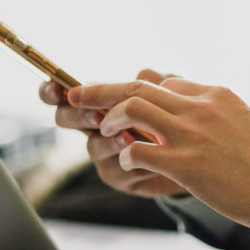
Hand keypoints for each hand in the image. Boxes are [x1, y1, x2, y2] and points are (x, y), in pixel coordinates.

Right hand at [41, 69, 187, 197]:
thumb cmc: (180, 115)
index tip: (56, 89)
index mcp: (100, 100)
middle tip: (98, 116)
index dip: (52, 90)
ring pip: (93, 146)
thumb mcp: (175, 91)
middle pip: (66, 118)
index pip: (64, 93)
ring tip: (129, 137)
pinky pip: (116, 170)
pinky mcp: (120, 175)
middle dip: (78, 116)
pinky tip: (151, 158)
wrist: (198, 153)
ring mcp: (105, 152)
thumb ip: (161, 80)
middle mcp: (95, 126)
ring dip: (109, 141)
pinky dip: (132, 162)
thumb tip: (145, 73)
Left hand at [70, 78, 249, 232]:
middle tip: (76, 94)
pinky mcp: (186, 164)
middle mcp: (201, 107)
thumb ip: (213, 114)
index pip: (166, 82)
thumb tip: (188, 115)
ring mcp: (192, 134)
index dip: (138, 91)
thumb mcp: (243, 123)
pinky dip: (126, 155)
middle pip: (139, 85)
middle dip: (100, 89)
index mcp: (216, 95)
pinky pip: (139, 149)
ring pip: (132, 109)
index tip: (122, 102)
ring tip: (105, 132)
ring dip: (110, 120)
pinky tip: (130, 164)